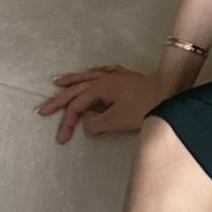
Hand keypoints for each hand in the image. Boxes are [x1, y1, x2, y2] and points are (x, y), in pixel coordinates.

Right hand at [38, 63, 164, 142]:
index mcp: (100, 88)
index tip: (61, 139)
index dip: (66, 122)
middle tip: (43, 109)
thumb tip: (86, 125)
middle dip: (59, 100)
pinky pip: (103, 72)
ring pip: (88, 77)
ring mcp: (114, 76)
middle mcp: (104, 79)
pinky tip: (93, 72)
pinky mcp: (125, 78)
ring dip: (72, 80)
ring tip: (58, 82)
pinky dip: (94, 73)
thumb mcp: (118, 120)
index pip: (76, 106)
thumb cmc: (144, 106)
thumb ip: (98, 124)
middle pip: (76, 90)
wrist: (169, 91)